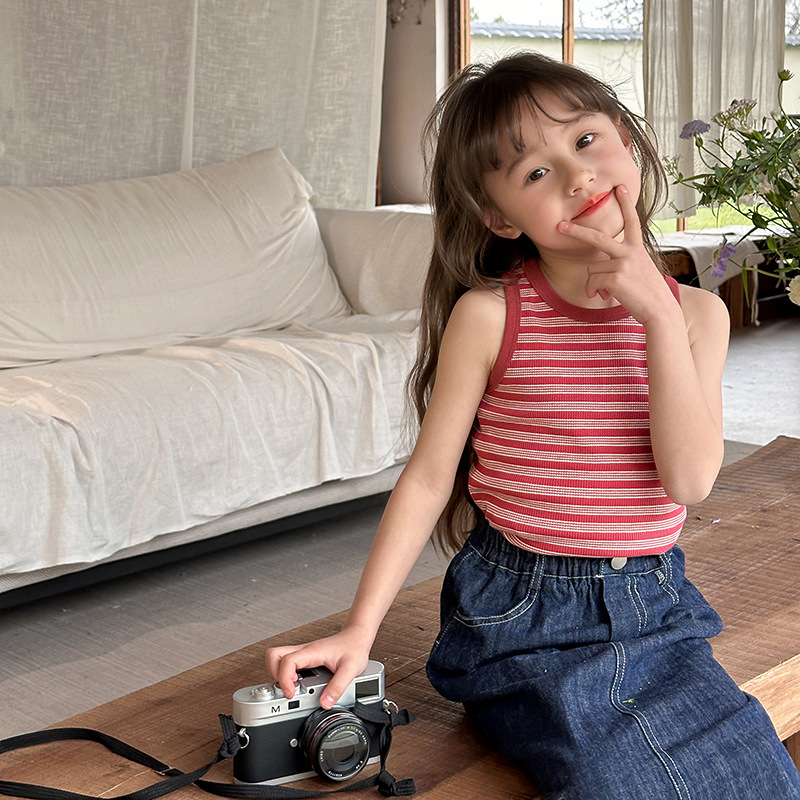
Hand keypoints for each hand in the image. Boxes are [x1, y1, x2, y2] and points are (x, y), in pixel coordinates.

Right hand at [265, 627, 371, 708]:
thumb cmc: (354, 647)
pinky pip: (287, 663)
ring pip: (278, 658)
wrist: (357, 636)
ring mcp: (304, 653)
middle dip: (275, 675)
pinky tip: (299, 683)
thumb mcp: (351, 669)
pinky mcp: (305, 657)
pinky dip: (287, 674)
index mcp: (313, 651)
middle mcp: (305, 651)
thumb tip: (324, 703)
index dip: (285, 679)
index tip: (291, 693)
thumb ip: (337, 687)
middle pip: (274, 656)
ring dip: (279, 674)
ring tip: (293, 687)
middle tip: (288, 689)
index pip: (287, 661)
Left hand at [557, 185, 675, 324]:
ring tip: (610, 291)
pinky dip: (594, 291)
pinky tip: (605, 296)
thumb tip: (598, 277)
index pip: (632, 221)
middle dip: (575, 231)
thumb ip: (622, 264)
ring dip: (595, 283)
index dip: (626, 204)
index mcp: (637, 248)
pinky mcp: (615, 277)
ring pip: (592, 269)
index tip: (621, 187)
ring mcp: (622, 263)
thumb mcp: (640, 271)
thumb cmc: (648, 294)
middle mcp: (630, 252)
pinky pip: (592, 282)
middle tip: (560, 226)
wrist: (660, 311)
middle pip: (596, 237)